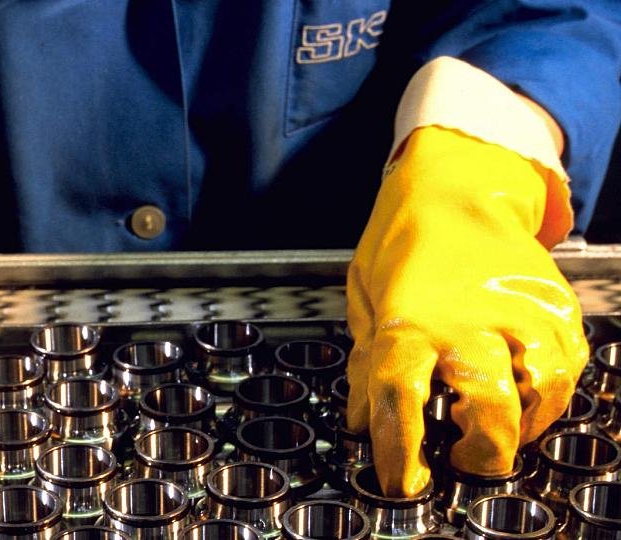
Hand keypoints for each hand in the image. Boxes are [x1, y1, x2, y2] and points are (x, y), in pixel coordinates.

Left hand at [345, 126, 587, 495]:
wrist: (459, 183)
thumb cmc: (402, 237)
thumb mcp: (364, 294)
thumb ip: (364, 360)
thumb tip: (359, 419)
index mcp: (407, 319)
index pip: (398, 397)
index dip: (398, 449)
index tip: (401, 481)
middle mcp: (468, 318)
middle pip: (490, 407)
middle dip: (481, 453)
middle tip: (462, 459)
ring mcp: (520, 311)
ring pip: (542, 394)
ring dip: (523, 428)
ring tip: (497, 428)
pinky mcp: (555, 307)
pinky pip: (568, 368)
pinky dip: (551, 396)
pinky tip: (524, 394)